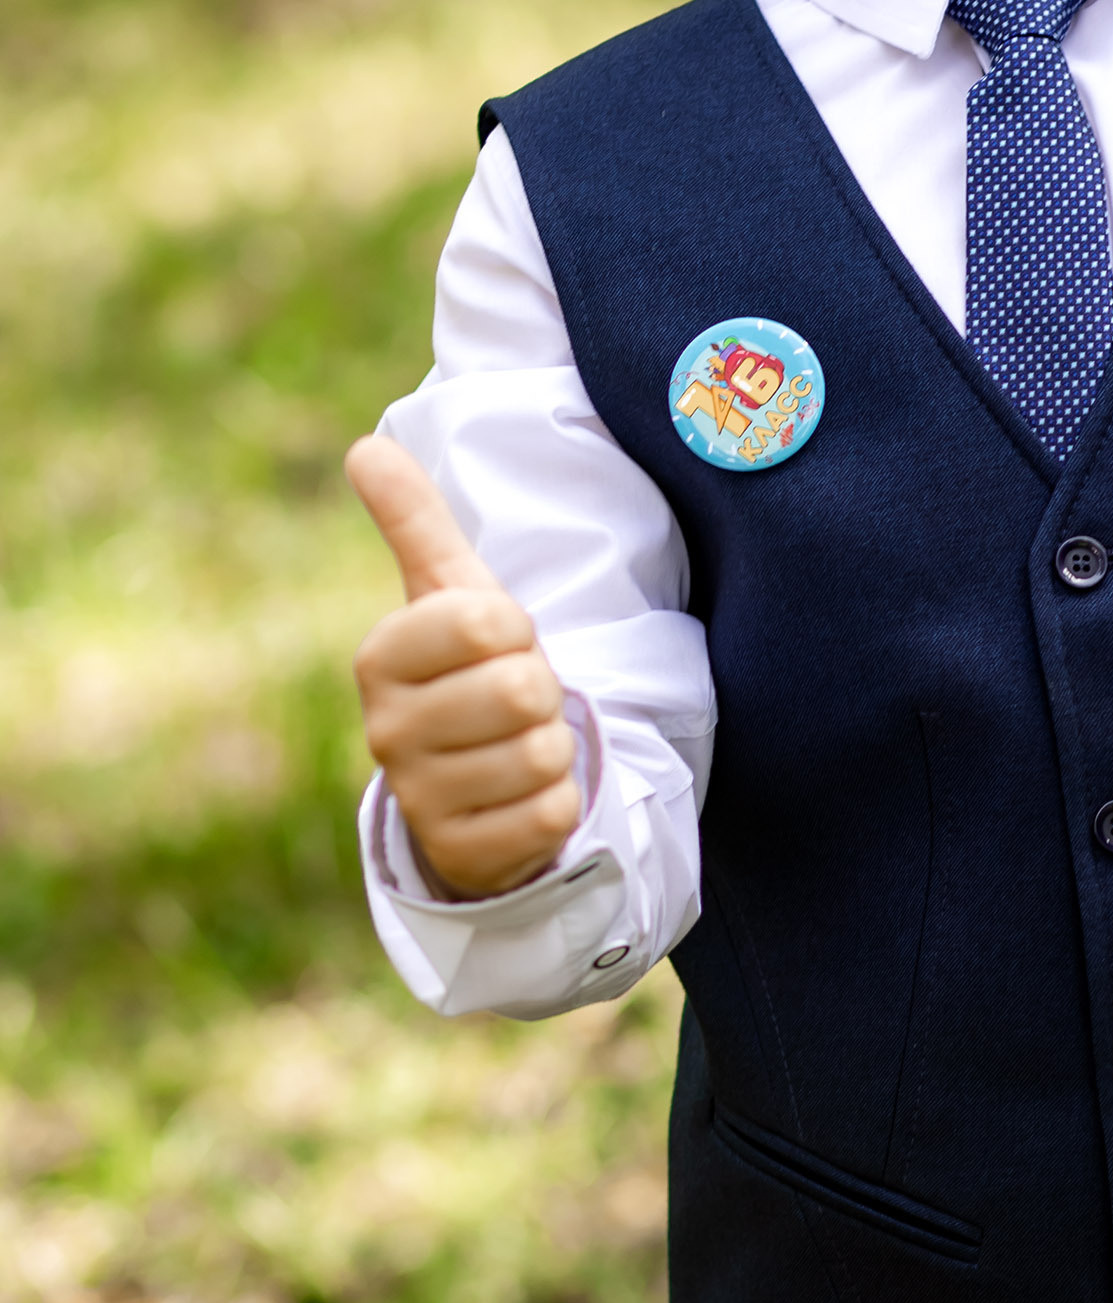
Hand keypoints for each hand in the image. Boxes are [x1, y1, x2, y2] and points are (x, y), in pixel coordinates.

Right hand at [347, 436, 580, 896]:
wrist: (472, 784)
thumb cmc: (468, 673)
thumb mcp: (448, 595)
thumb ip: (415, 523)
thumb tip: (365, 446)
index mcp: (381, 659)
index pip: (487, 619)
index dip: (515, 628)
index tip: (496, 643)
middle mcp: (386, 732)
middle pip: (522, 690)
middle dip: (543, 693)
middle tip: (515, 703)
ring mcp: (419, 799)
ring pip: (541, 754)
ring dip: (552, 748)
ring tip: (517, 748)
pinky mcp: (462, 856)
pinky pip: (550, 814)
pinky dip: (557, 803)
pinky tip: (523, 799)